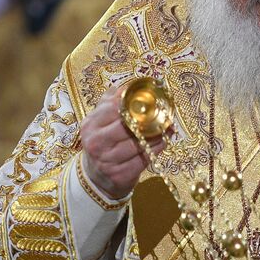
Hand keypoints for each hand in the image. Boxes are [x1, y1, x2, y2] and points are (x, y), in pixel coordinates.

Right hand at [78, 86, 167, 200]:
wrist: (95, 176)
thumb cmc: (103, 142)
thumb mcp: (101, 121)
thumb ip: (112, 101)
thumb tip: (132, 83)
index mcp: (91, 124)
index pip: (115, 108)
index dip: (135, 102)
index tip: (151, 99)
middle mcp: (96, 142)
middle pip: (129, 126)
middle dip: (149, 119)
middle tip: (165, 114)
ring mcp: (106, 161)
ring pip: (139, 143)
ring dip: (158, 135)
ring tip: (167, 128)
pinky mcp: (119, 175)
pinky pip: (144, 159)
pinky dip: (157, 149)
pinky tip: (163, 142)